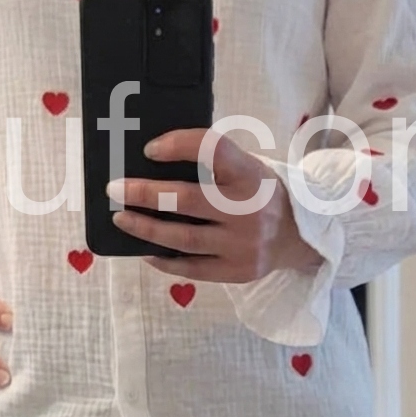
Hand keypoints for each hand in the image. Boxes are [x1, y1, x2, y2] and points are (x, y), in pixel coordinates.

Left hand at [109, 128, 324, 282]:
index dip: (179, 145)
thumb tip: (153, 160)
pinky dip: (164, 259)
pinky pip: (192, 268)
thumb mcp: (248, 168)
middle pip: (186, 199)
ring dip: (145, 229)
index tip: (150, 150)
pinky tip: (144, 250)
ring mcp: (244, 245)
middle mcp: (249, 209)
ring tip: (120, 219)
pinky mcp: (238, 271)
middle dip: (144, 193)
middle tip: (114, 189)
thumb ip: (212, 163)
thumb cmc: (261, 194)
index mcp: (251, 174)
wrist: (301, 236)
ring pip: (183, 238)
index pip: (213, 149)